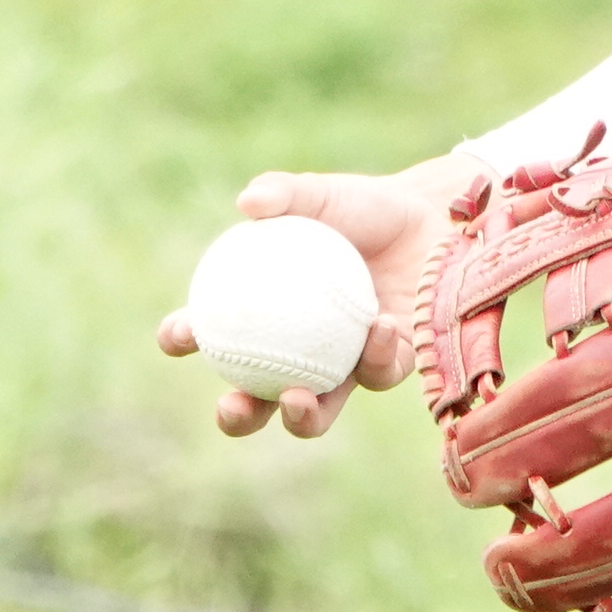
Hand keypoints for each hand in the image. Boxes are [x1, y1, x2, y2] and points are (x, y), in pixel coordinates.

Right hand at [157, 152, 480, 439]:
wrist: (432, 217)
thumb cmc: (365, 208)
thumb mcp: (324, 195)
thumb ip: (287, 194)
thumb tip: (248, 202)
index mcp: (267, 313)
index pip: (211, 333)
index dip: (183, 338)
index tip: (179, 332)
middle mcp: (301, 352)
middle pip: (255, 400)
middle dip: (237, 417)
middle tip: (232, 405)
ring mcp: (346, 365)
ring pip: (316, 411)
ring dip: (301, 416)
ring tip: (297, 398)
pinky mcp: (395, 365)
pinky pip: (378, 373)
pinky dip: (374, 355)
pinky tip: (378, 328)